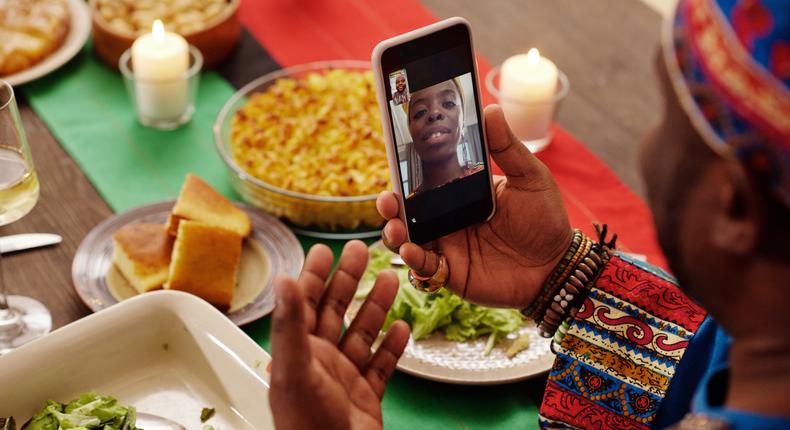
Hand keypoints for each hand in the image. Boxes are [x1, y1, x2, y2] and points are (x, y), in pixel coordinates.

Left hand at [269, 240, 409, 429]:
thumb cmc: (307, 424)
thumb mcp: (294, 369)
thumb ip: (290, 324)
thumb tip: (283, 280)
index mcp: (299, 352)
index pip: (304, 303)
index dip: (313, 275)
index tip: (324, 250)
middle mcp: (320, 360)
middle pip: (336, 310)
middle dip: (349, 280)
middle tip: (362, 251)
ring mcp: (344, 377)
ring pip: (362, 333)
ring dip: (376, 306)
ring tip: (391, 279)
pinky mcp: (366, 395)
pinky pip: (382, 364)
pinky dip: (392, 346)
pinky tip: (403, 328)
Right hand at [377, 105, 571, 308]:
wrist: (557, 265)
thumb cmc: (545, 219)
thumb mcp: (529, 177)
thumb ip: (507, 147)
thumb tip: (490, 108)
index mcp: (461, 192)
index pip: (426, 179)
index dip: (406, 172)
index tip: (393, 159)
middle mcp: (448, 218)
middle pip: (409, 209)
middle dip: (391, 204)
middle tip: (388, 200)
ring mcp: (448, 246)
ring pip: (408, 238)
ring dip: (395, 232)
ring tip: (396, 227)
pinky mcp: (451, 272)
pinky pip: (424, 267)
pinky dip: (414, 260)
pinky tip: (412, 251)